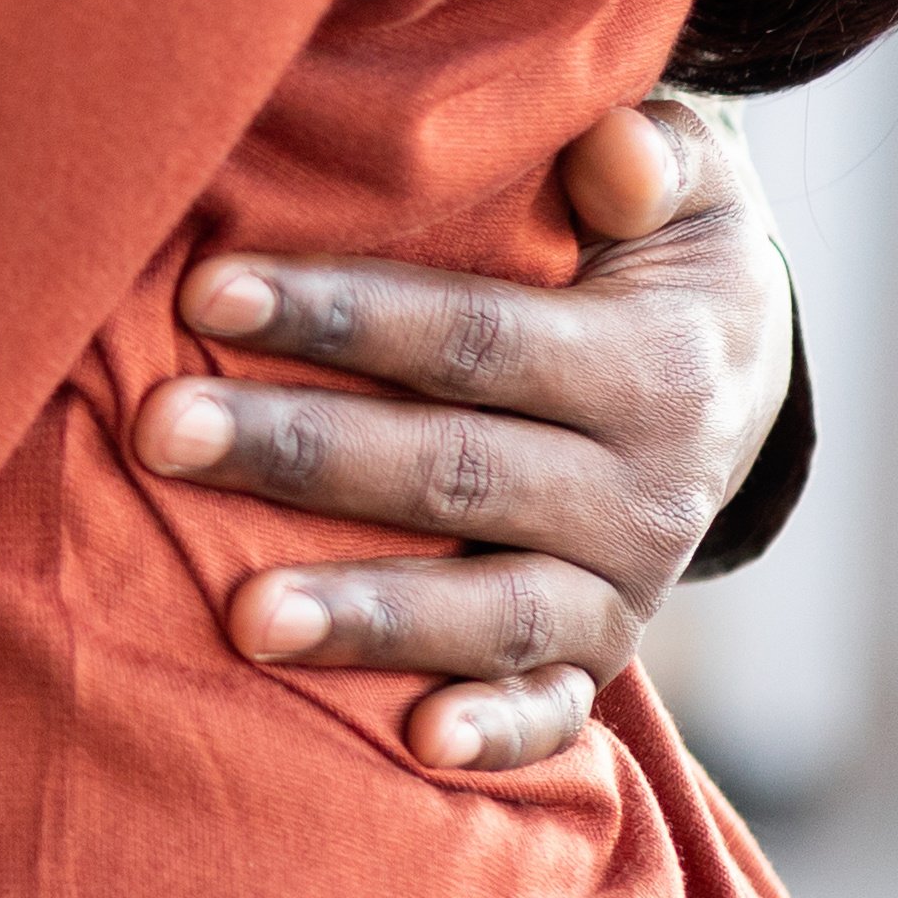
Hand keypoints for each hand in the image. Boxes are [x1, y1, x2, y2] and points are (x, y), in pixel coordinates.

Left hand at [128, 99, 797, 774]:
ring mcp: (625, 584)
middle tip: (159, 432)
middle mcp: (643, 488)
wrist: (738, 369)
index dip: (342, 312)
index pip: (471, 336)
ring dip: (370, 616)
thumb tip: (606, 150)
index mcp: (651, 362)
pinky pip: (557, 708)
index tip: (203, 290)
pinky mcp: (605, 651)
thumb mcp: (687, 182)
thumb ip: (655, 155)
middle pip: (451, 469)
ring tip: (242, 618)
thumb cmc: (654, 243)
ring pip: (491, 607)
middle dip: (298, 453)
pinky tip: (415, 746)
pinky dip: (501, 735)